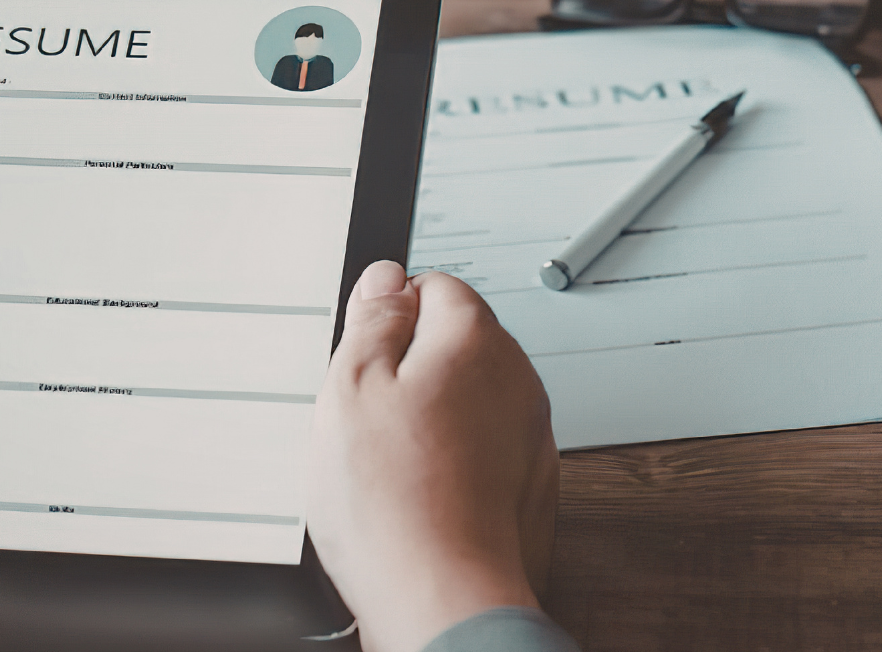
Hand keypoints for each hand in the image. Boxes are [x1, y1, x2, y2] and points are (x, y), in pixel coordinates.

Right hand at [309, 262, 560, 651]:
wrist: (445, 602)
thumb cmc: (395, 504)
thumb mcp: (350, 387)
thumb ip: (372, 321)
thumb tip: (386, 279)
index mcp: (476, 340)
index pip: (434, 286)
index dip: (389, 317)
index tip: (363, 353)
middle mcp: (517, 380)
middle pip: (455, 346)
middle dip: (410, 370)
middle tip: (366, 416)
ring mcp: (530, 437)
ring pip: (470, 403)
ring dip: (432, 421)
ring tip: (388, 466)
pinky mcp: (530, 489)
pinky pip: (485, 455)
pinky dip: (454, 467)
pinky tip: (417, 498)